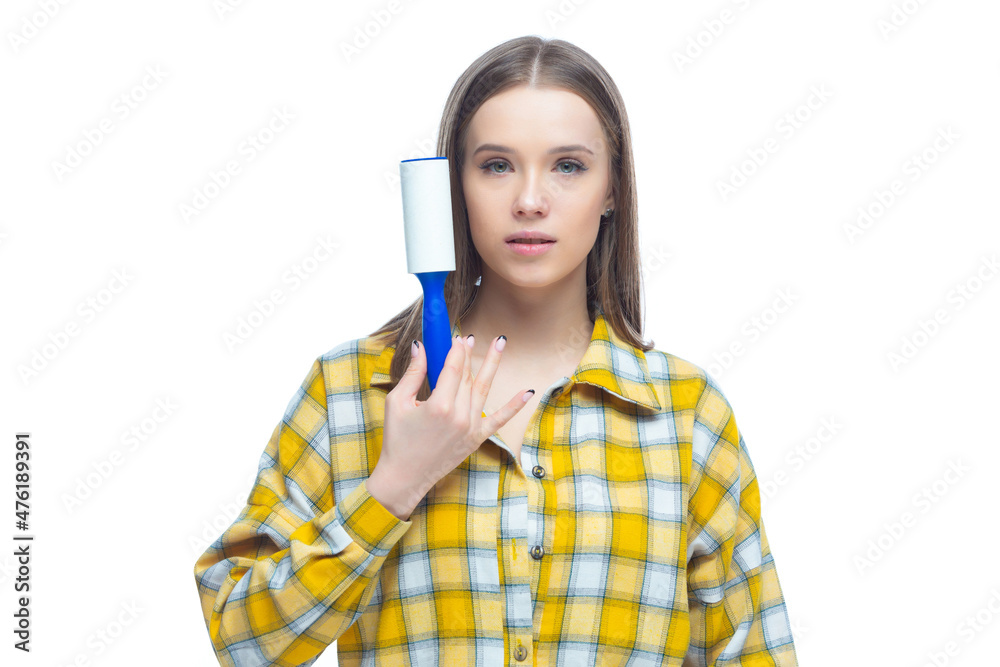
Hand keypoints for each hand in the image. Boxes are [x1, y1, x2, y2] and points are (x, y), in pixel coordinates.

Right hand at [368, 334, 533, 519]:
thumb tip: (420, 346)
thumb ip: (413, 373)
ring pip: (482, 389)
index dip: (456, 350)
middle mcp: (459, 416)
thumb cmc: (397, 440)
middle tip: (471, 338)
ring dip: (492, 364)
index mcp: (439, 406)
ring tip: (500, 342)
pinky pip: (499, 419)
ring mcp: (471, 428)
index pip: (453, 368)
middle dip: (469, 354)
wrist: (404, 477)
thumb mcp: (397, 402)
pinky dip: (515, 405)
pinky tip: (528, 391)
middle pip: (468, 376)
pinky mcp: (476, 439)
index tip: (457, 336)